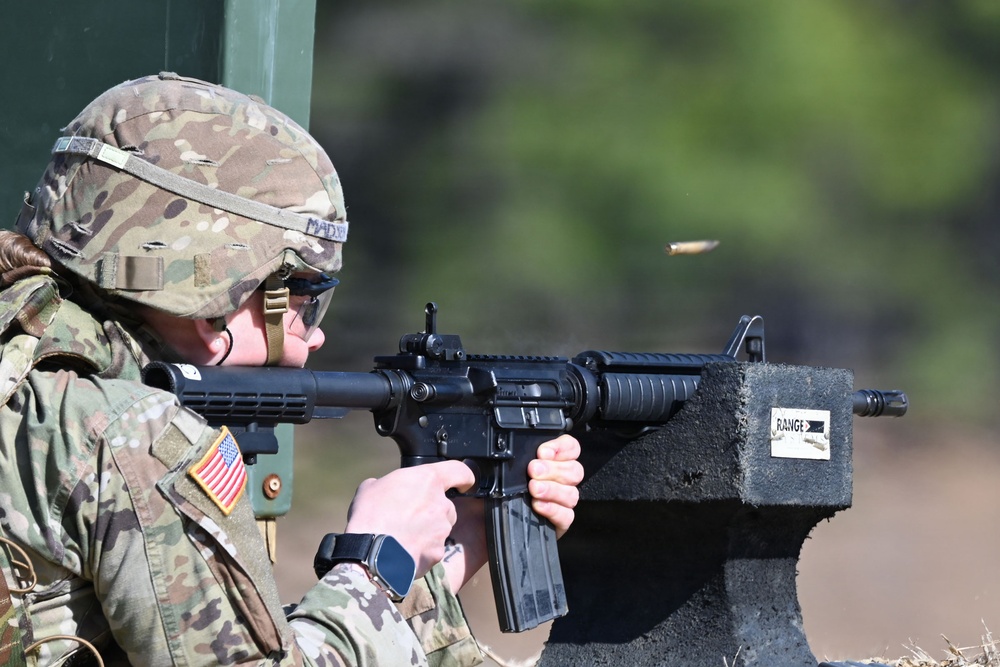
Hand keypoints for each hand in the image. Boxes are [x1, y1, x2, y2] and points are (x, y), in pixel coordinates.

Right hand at [344, 460, 474, 577]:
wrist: (368, 554)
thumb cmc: (369, 516)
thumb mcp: (371, 487)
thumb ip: (390, 484)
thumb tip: (387, 489)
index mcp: (428, 480)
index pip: (461, 471)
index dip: (464, 476)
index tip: (463, 483)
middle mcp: (442, 504)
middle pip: (447, 504)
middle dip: (432, 510)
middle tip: (409, 516)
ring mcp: (442, 530)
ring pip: (441, 527)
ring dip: (428, 530)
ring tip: (403, 535)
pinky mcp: (438, 552)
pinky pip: (433, 548)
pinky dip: (422, 549)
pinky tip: (403, 551)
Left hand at [441, 434, 584, 592]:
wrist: (470, 529)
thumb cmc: (478, 496)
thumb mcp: (487, 468)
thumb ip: (504, 454)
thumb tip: (508, 442)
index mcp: (544, 463)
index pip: (569, 448)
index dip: (561, 447)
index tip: (543, 451)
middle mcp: (554, 482)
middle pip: (574, 470)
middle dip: (555, 468)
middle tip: (533, 470)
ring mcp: (557, 504)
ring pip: (572, 493)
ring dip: (554, 488)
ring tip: (533, 489)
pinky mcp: (555, 526)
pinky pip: (567, 516)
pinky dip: (554, 509)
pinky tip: (538, 506)